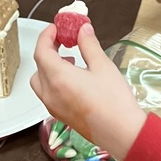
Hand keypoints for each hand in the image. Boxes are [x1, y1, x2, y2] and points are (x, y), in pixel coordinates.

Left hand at [30, 21, 146, 160]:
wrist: (121, 133)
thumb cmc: (114, 101)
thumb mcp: (102, 66)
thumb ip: (89, 45)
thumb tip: (83, 30)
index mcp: (58, 78)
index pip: (41, 51)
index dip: (46, 35)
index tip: (57, 27)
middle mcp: (50, 93)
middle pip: (39, 65)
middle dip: (48, 49)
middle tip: (63, 39)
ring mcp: (53, 107)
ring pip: (40, 81)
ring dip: (48, 66)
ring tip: (69, 58)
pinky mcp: (60, 115)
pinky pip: (48, 93)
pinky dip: (53, 80)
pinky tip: (73, 77)